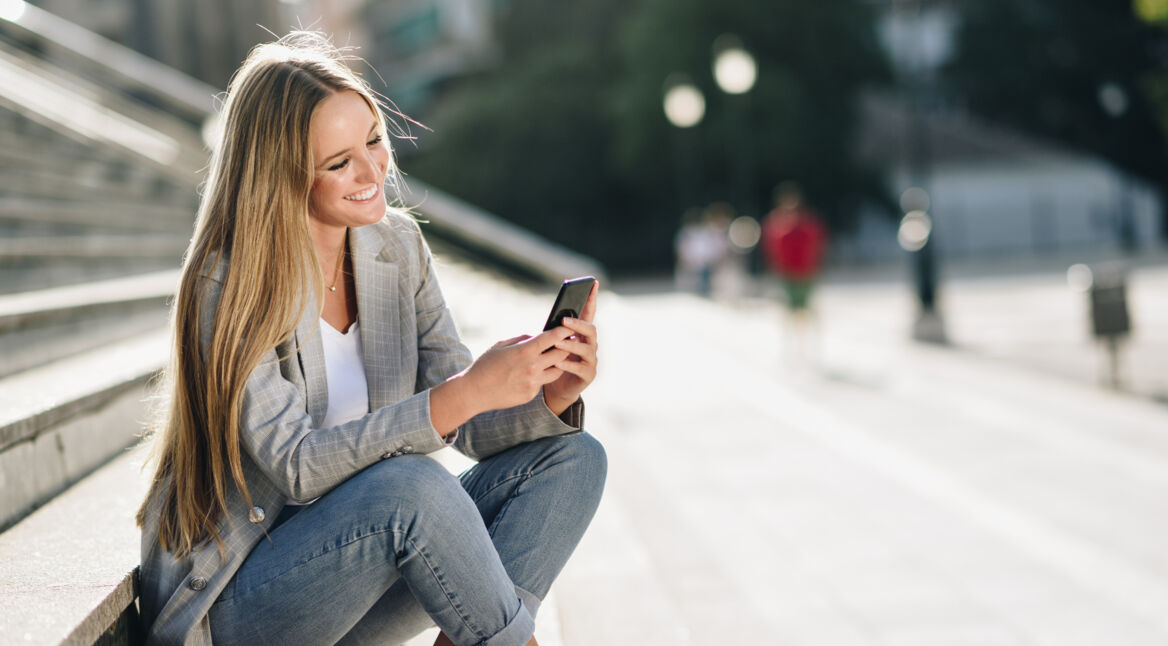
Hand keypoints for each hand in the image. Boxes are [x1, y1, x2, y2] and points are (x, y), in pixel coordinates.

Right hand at [462, 327, 573, 412]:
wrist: (474, 392)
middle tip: (570, 342)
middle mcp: (532, 367)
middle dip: (566, 347)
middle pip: (561, 354)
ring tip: (554, 358)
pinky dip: (540, 376)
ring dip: (558, 363)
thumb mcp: (501, 345)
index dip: (563, 331)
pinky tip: (532, 374)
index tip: (569, 328)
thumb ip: (522, 339)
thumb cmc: (485, 365)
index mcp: (524, 351)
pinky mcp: (530, 394)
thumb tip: (537, 336)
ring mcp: (533, 383)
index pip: (551, 338)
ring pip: (557, 371)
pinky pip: (542, 383)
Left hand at [544, 281, 598, 413]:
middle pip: (591, 329)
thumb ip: (555, 330)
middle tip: (564, 320)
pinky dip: (569, 365)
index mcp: (582, 333)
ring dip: (572, 344)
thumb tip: (555, 317)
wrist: (556, 387)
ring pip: (587, 349)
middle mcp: (590, 344)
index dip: (592, 298)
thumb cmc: (552, 359)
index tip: (593, 283)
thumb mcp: (552, 342)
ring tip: (558, 343)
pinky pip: (580, 368)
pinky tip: (558, 362)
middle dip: (578, 324)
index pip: (589, 313)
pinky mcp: (588, 375)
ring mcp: (591, 360)